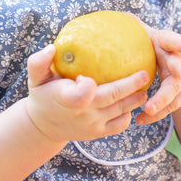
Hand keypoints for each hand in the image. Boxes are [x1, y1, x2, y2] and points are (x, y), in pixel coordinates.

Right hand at [22, 44, 150, 143]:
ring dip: (136, 99)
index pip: (82, 95)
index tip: (88, 76)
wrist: (44, 126)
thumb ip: (38, 62)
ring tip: (145, 86)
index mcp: (66, 99)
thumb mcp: (35, 78)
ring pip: (120, 111)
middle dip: (131, 86)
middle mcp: (82, 114)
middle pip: (112, 99)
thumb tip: (52, 47)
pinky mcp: (99, 133)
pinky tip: (133, 101)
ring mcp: (92, 125)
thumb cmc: (43, 95)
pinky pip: (120, 125)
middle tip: (145, 73)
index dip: (88, 86)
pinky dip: (128, 114)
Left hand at [135, 28, 180, 125]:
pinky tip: (140, 120)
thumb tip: (122, 15)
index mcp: (168, 43)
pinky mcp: (180, 96)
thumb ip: (135, 27)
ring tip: (149, 110)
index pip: (174, 40)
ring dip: (164, 101)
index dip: (179, 43)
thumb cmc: (153, 45)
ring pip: (177, 92)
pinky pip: (169, 107)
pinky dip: (155, 114)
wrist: (177, 60)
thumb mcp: (146, 33)